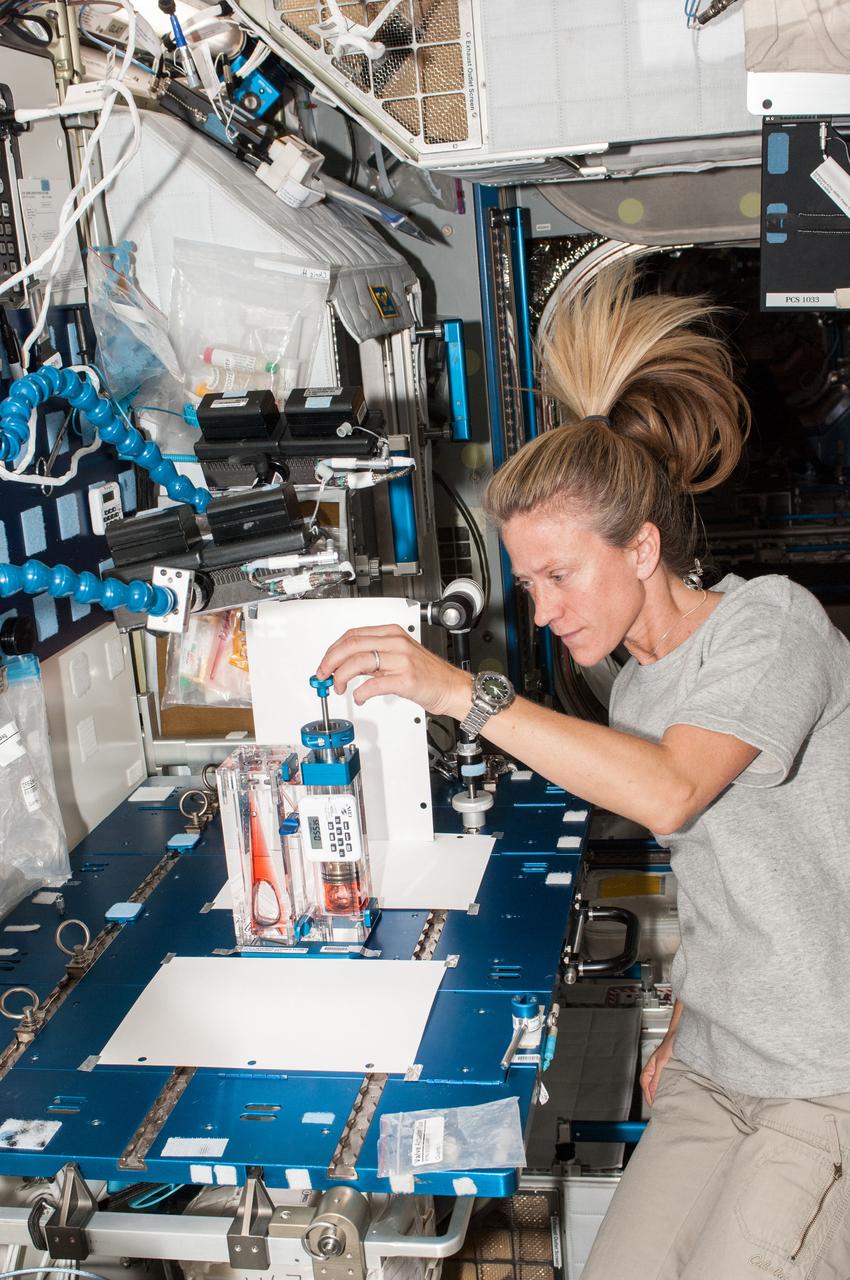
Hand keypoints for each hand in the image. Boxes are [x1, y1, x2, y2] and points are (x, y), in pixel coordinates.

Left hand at [316, 623, 471, 717]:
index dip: (332, 650)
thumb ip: (373, 658)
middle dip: (330, 661)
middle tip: (323, 675)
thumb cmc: (427, 674)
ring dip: (341, 676)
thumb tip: (344, 665)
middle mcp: (395, 643)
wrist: (452, 687)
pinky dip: (360, 693)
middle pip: (351, 645)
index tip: (325, 664)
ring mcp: (401, 660)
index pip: (352, 635)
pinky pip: (373, 684)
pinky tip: (359, 697)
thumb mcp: (398, 656)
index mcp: (392, 633)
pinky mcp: (405, 679)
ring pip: (358, 661)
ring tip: (339, 687)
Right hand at [640, 1033, 675, 1107]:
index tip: (653, 1105)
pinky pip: (663, 1080)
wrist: (679, 1035)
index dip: (648, 1095)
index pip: (645, 1084)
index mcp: (649, 1067)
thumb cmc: (670, 1044)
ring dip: (658, 1092)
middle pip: (649, 1085)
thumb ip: (657, 1076)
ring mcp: (660, 1068)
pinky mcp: (668, 1068)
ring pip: (656, 1083)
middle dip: (652, 1096)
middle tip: (657, 1107)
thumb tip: (653, 1091)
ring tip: (662, 1102)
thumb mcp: (663, 1062)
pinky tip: (669, 1091)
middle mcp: (654, 1068)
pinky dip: (664, 1087)